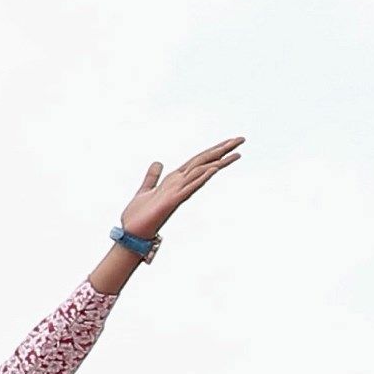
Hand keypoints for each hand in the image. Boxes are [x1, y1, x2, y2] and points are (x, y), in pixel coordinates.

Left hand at [118, 137, 239, 241]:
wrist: (132, 234)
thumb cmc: (139, 216)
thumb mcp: (145, 190)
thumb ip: (153, 177)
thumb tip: (158, 162)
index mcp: (175, 180)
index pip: (198, 161)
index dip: (213, 150)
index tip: (230, 141)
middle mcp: (180, 184)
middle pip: (205, 162)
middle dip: (222, 150)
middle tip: (241, 139)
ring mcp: (178, 192)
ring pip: (201, 173)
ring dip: (218, 162)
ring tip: (235, 152)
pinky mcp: (173, 201)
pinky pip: (190, 188)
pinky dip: (202, 177)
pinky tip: (214, 169)